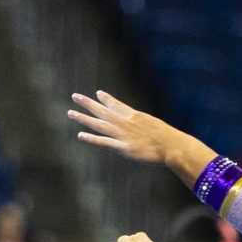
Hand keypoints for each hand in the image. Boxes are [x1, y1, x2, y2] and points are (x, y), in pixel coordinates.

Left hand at [68, 91, 188, 166]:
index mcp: (134, 115)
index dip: (106, 99)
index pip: (116, 104)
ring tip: (70, 113)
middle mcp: (125, 122)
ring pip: (99, 124)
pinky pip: (104, 141)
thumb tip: (139, 117)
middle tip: (75, 96)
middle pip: (102, 111)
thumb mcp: (153, 124)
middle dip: (88, 103)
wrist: (170, 145)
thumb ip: (142, 120)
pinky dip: (92, 138)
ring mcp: (122, 134)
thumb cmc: (166, 137)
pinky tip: (80, 135)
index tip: (97, 94)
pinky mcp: (123, 147)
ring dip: (84, 118)